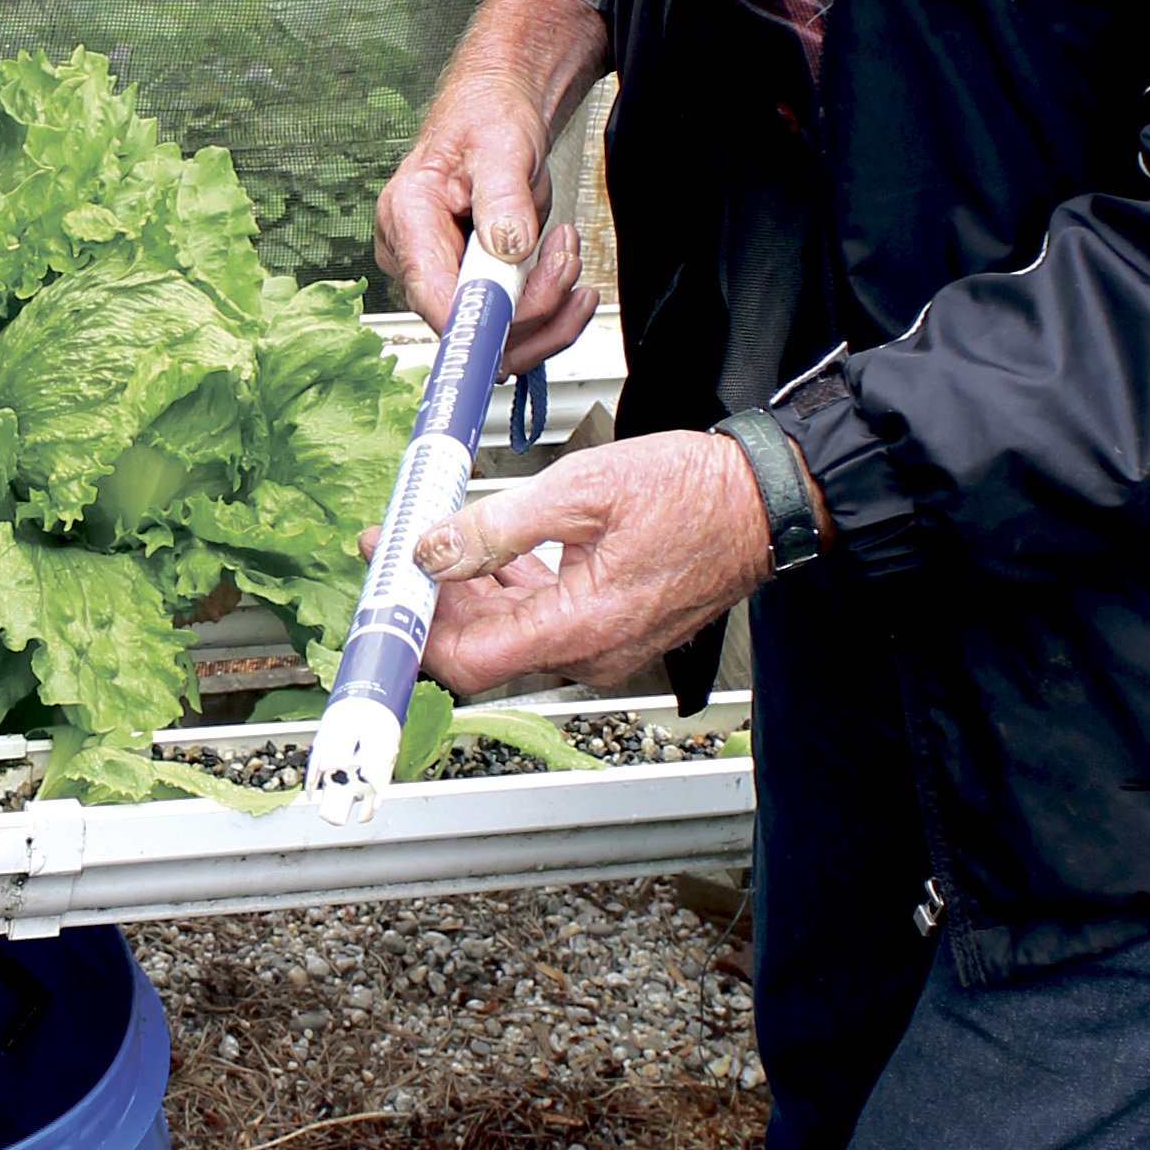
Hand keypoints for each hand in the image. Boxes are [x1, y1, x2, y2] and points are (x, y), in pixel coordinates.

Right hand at [374, 0, 609, 370]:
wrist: (497, 113)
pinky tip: (568, 277)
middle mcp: (413, 257)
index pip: (433, 294)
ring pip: (494, 339)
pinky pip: (509, 328)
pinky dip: (550, 312)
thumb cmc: (489, 117)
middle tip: (568, 255)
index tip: (534, 307)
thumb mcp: (501, 143)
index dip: (481, 317)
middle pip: (468, 325)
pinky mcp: (469, 288)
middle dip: (533, 305)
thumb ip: (504, 197)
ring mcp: (440, 277)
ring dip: (549, 311)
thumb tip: (508, 250)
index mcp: (406, 217)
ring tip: (570, 255)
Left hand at [409, 430, 786, 695]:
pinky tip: (488, 550)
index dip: (416, 630)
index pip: (470, 659)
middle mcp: (591, 651)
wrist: (765, 501)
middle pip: (483, 647)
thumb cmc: (695, 491)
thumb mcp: (582, 490)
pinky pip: (544, 618)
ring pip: (511, 631)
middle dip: (430, 599)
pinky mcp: (612, 626)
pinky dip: (508, 588)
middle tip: (393, 546)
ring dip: (465, 590)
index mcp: (581, 627)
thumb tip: (432, 550)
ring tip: (428, 538)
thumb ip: (498, 526)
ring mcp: (603, 643)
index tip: (383, 592)